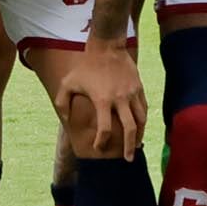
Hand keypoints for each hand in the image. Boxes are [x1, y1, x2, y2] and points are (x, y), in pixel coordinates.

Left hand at [55, 41, 147, 159]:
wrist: (107, 46)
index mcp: (102, 100)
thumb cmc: (85, 66)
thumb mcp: (68, 82)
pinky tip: (140, 127)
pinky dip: (143, 120)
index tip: (99, 148)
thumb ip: (62, 103)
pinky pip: (144, 108)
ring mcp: (132, 94)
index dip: (102, 141)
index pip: (105, 129)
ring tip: (137, 145)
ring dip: (140, 135)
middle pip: (129, 129)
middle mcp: (120, 99)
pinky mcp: (139, 88)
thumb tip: (65, 121)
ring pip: (141, 120)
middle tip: (128, 159)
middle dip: (130, 147)